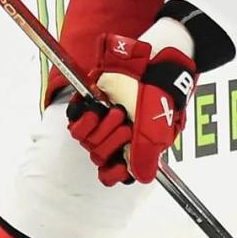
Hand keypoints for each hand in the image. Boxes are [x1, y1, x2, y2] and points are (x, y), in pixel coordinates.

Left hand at [66, 35, 197, 184]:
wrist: (153, 60)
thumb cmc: (161, 93)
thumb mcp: (158, 129)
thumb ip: (146, 155)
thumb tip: (143, 177)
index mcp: (135, 144)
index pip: (115, 172)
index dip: (113, 172)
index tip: (117, 164)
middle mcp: (117, 134)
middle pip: (100, 156)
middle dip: (112, 141)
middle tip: (126, 125)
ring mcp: (103, 119)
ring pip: (87, 141)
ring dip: (102, 128)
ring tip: (117, 111)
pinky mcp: (90, 103)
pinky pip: (75, 122)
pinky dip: (84, 119)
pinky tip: (97, 110)